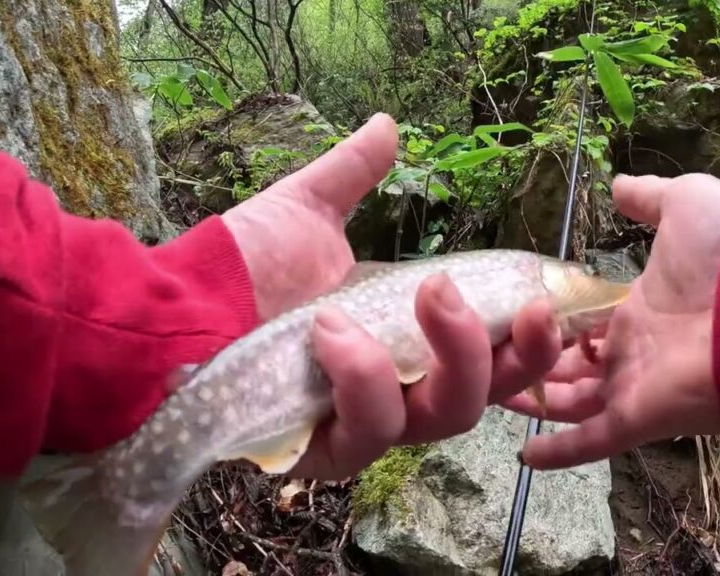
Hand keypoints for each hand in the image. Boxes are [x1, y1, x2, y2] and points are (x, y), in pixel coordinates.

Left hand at [221, 114, 561, 479]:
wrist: (173, 305)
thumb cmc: (243, 266)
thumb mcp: (308, 210)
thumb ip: (353, 174)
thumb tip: (387, 125)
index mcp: (413, 341)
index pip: (498, 355)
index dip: (534, 339)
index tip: (546, 299)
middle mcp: (401, 389)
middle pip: (486, 397)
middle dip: (513, 353)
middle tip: (513, 303)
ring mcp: (366, 425)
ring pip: (444, 418)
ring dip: (448, 354)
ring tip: (418, 293)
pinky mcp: (325, 450)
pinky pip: (372, 433)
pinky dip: (363, 377)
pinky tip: (333, 330)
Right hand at [502, 173, 719, 469]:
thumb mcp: (684, 203)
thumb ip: (648, 197)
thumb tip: (615, 185)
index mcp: (640, 305)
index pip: (588, 319)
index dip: (554, 318)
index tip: (515, 314)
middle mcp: (635, 348)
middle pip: (575, 363)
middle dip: (536, 361)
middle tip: (490, 355)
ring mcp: (635, 385)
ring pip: (573, 402)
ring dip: (535, 400)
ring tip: (489, 393)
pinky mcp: (639, 418)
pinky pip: (592, 442)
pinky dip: (559, 451)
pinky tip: (524, 455)